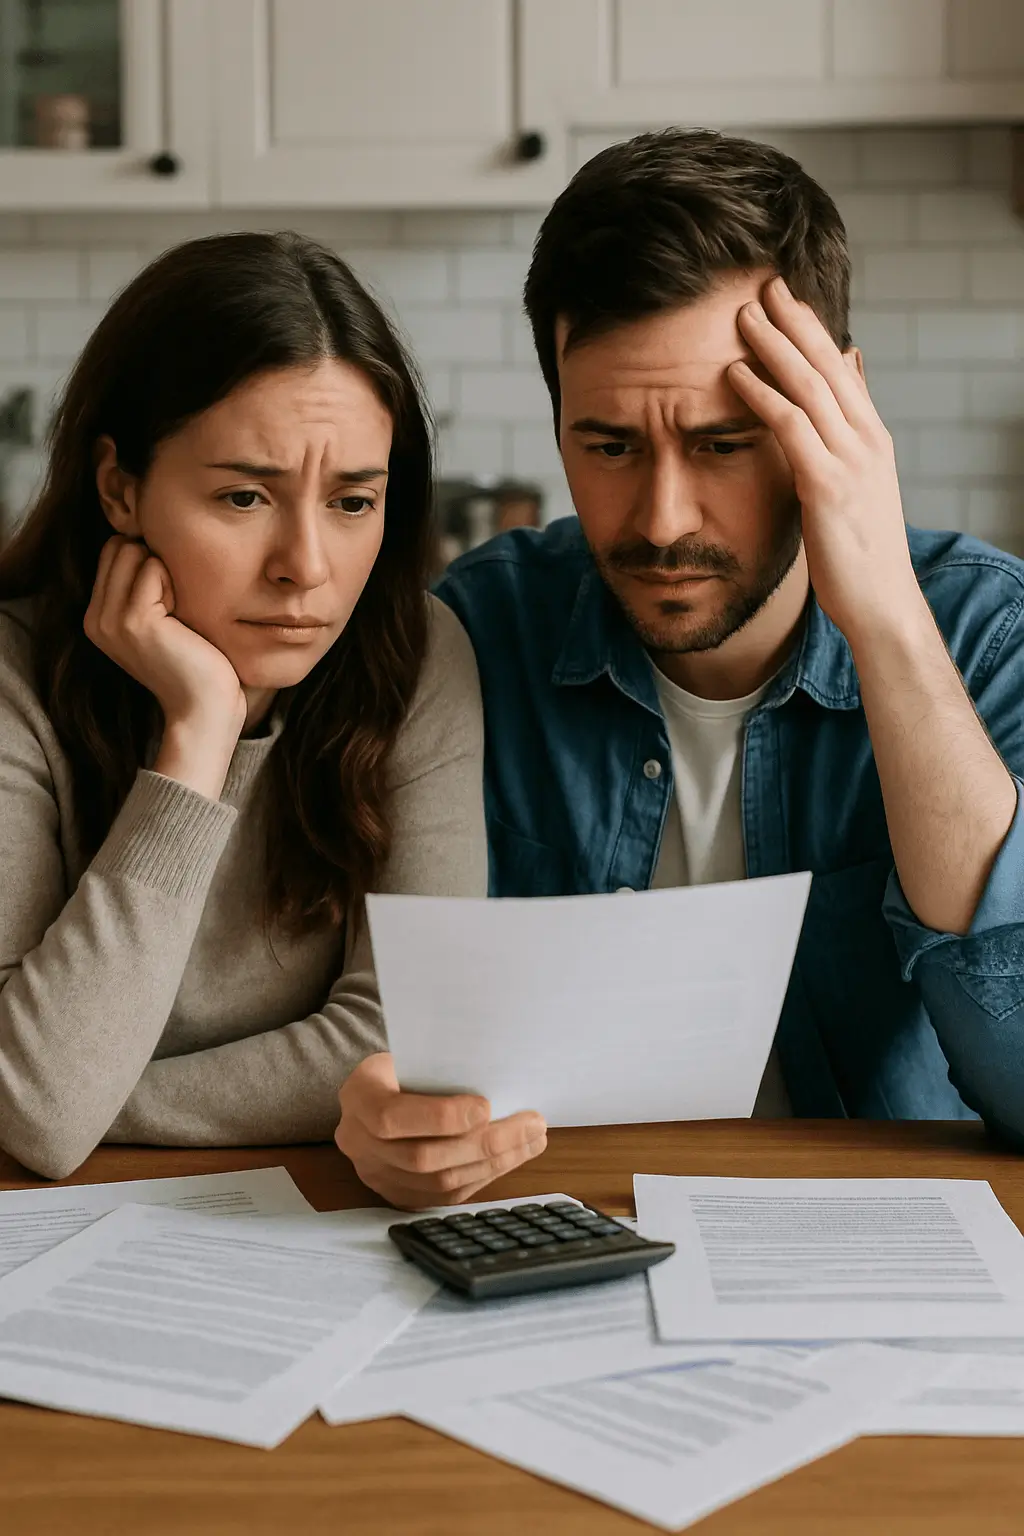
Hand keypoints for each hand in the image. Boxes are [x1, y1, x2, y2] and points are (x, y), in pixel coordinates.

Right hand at [84, 536, 245, 735]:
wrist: (204, 706)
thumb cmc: (196, 662)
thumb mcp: (161, 620)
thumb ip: (144, 586)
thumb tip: (148, 540)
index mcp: (98, 618)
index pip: (113, 552)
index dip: (148, 562)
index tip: (169, 599)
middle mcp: (96, 618)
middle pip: (119, 546)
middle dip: (154, 563)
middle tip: (176, 605)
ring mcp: (111, 620)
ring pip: (132, 551)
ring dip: (166, 572)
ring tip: (179, 613)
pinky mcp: (133, 620)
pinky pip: (152, 568)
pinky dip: (175, 583)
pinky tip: (183, 618)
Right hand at [335, 1053, 547, 1208]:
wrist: (380, 1090)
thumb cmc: (407, 1064)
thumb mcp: (415, 1054)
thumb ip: (444, 1070)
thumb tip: (501, 1082)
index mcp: (358, 1096)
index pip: (391, 1117)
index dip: (440, 1117)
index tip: (486, 1107)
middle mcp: (357, 1141)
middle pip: (421, 1157)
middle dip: (484, 1144)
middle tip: (530, 1124)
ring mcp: (375, 1174)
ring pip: (438, 1183)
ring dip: (494, 1163)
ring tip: (532, 1140)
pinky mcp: (397, 1195)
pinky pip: (444, 1197)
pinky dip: (484, 1177)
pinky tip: (511, 1157)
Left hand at [728, 276, 925, 647]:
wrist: (882, 604)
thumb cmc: (861, 553)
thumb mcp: (858, 487)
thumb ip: (849, 436)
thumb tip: (849, 379)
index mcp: (872, 438)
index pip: (841, 367)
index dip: (812, 328)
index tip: (784, 296)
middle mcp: (866, 440)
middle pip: (826, 363)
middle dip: (794, 321)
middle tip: (762, 284)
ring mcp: (849, 460)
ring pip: (809, 386)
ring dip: (773, 346)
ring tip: (741, 315)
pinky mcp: (826, 486)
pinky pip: (791, 427)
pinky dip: (762, 396)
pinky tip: (735, 376)